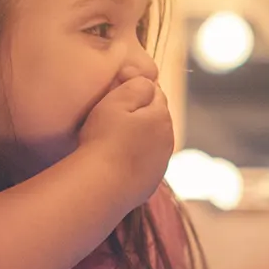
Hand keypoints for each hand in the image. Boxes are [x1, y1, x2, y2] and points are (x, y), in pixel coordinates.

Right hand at [78, 77, 174, 207]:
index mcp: (162, 117)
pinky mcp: (150, 183)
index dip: (135, 89)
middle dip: (139, 113)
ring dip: (138, 136)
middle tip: (112, 115)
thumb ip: (136, 86)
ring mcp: (160, 164)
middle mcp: (168, 140)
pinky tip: (117, 160)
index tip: (116, 91)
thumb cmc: (104, 140)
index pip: (154, 92)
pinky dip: (134, 158)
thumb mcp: (116, 102)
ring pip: (151, 141)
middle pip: (155, 118)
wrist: (101, 186)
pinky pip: (144, 162)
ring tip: (113, 139)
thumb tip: (147, 81)